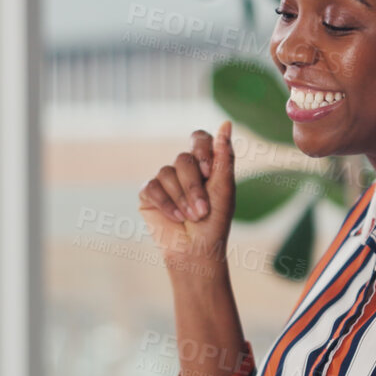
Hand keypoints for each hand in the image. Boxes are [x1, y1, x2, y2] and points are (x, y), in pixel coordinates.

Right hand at [138, 122, 235, 273]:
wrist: (197, 251)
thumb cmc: (215, 222)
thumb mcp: (224, 188)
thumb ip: (224, 156)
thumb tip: (226, 123)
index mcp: (204, 164)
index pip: (198, 138)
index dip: (202, 151)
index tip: (209, 172)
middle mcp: (183, 169)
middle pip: (183, 159)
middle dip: (194, 186)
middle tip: (202, 211)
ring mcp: (164, 180)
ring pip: (166, 173)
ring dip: (181, 198)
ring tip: (191, 218)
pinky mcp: (148, 194)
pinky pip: (152, 187)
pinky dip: (166, 204)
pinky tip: (175, 218)